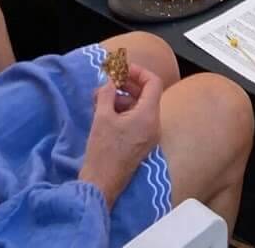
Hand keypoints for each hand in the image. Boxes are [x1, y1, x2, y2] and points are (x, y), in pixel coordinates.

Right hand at [78, 61, 162, 207]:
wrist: (101, 185)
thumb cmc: (103, 151)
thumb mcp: (102, 116)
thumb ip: (108, 92)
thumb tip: (110, 79)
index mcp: (148, 116)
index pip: (153, 83)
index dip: (137, 71)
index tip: (120, 69)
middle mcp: (153, 125)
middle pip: (147, 94)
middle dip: (127, 83)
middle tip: (109, 80)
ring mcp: (148, 136)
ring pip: (139, 106)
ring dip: (122, 97)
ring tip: (100, 97)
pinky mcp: (140, 143)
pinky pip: (136, 119)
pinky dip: (122, 110)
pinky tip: (104, 110)